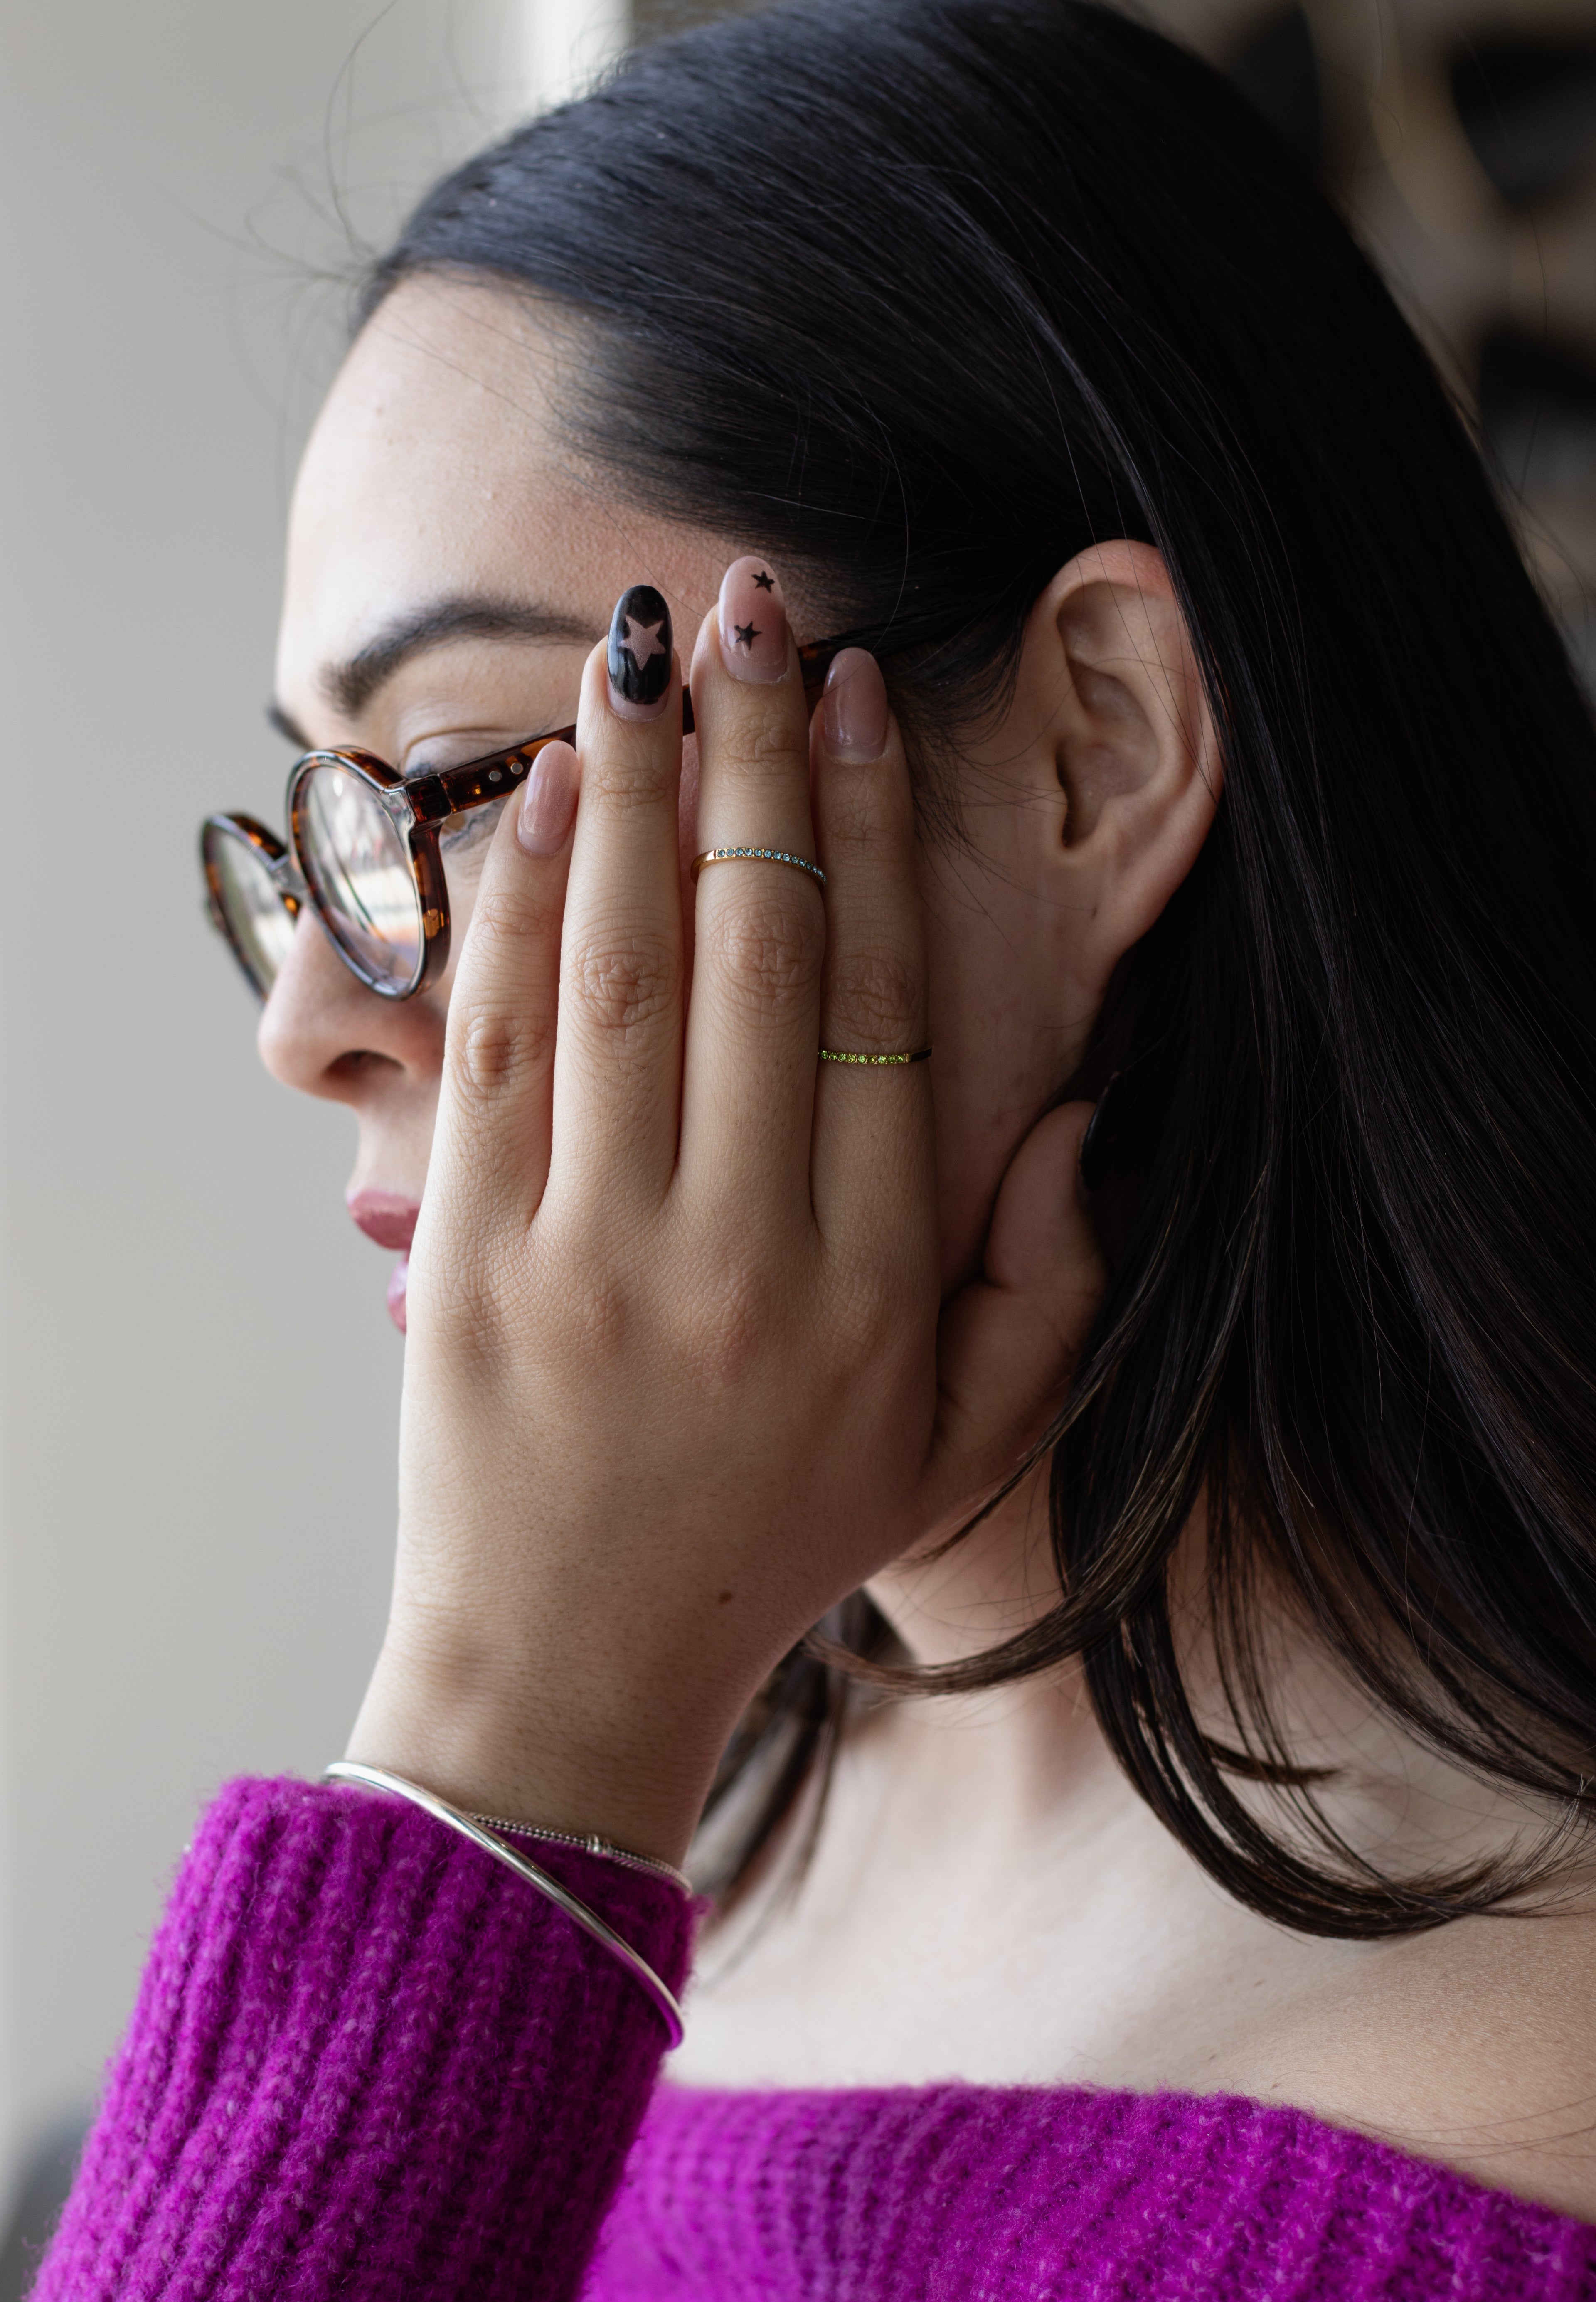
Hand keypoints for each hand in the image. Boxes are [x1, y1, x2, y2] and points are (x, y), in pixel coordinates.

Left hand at [349, 561, 1103, 1864]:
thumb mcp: (963, 1445)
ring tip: (648, 655)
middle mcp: (741, 1245)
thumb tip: (1069, 1118)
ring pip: (622, 965)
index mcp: (871, 1280)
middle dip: (758, 757)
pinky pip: (501, 1045)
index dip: (872, 833)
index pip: (878, 1000)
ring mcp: (595, 1247)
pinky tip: (537, 799)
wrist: (572, 1669)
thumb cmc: (776, 1541)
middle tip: (760, 610)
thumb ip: (1053, 1291)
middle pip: (754, 947)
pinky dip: (517, 910)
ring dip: (635, 791)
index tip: (861, 704)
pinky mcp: (476, 1257)